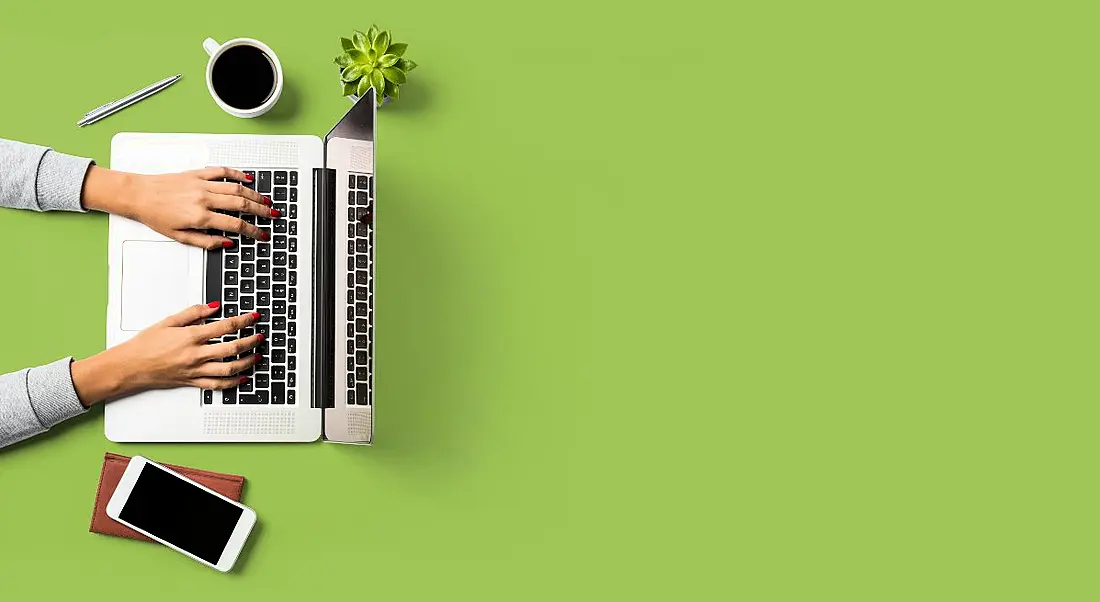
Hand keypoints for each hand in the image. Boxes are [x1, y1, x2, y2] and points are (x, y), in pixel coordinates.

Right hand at [70, 302, 263, 405]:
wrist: (130, 366)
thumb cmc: (145, 344)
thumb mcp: (168, 322)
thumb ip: (193, 313)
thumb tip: (213, 306)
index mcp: (191, 337)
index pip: (225, 327)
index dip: (243, 321)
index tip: (253, 316)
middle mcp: (195, 355)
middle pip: (232, 348)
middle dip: (250, 341)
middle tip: (260, 336)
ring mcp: (195, 370)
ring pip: (228, 369)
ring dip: (246, 363)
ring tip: (257, 356)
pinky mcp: (192, 382)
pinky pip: (216, 385)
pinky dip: (232, 383)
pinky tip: (242, 378)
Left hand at [82, 166, 279, 248]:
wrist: (138, 195)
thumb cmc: (155, 215)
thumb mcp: (179, 237)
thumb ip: (206, 241)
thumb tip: (226, 243)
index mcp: (200, 217)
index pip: (235, 225)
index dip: (253, 231)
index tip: (262, 234)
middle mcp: (203, 199)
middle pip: (242, 204)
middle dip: (261, 211)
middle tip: (273, 215)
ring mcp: (201, 184)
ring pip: (236, 188)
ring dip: (254, 194)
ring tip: (266, 200)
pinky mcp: (197, 174)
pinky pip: (222, 172)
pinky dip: (237, 174)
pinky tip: (248, 178)